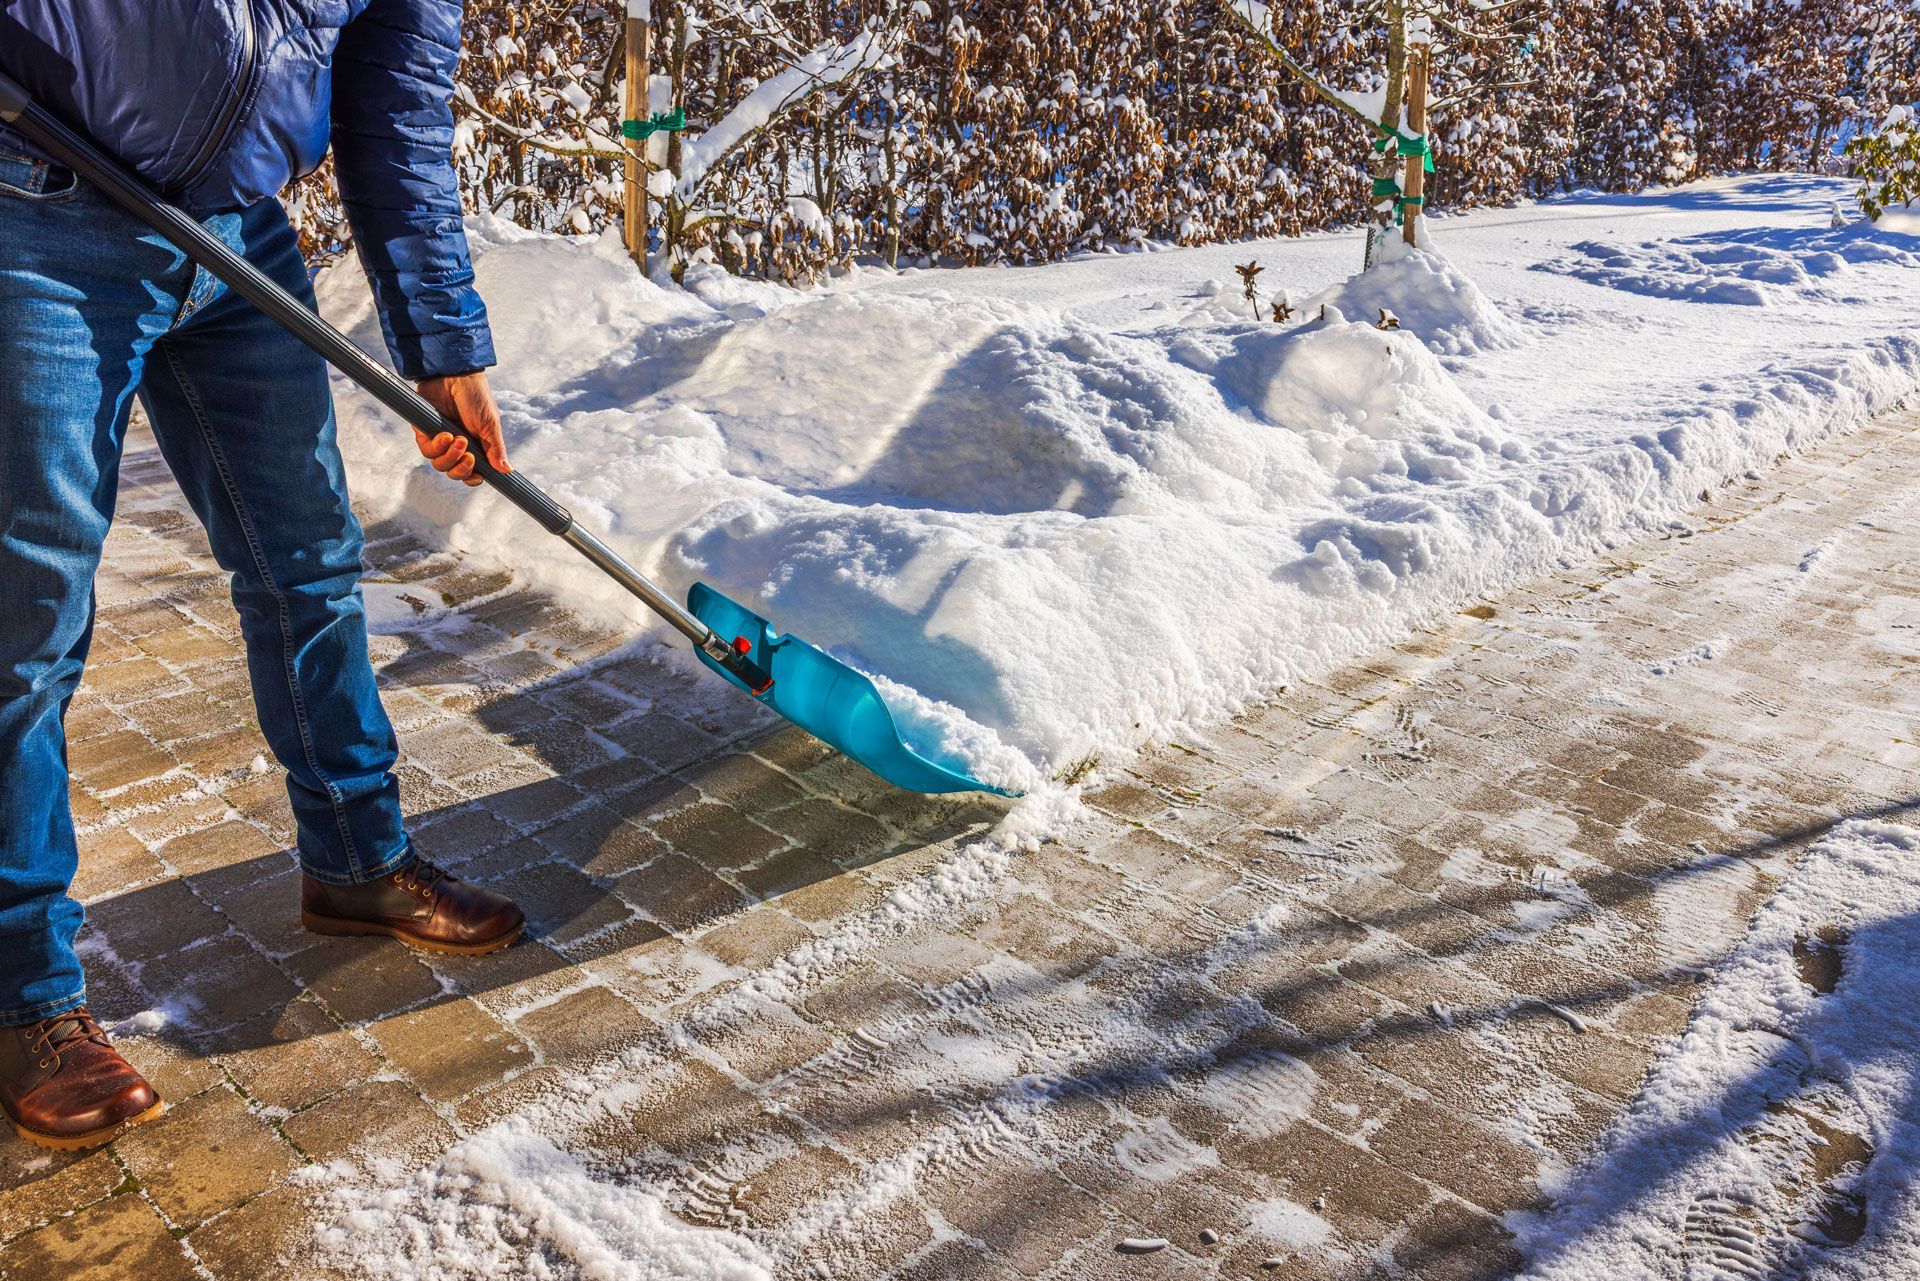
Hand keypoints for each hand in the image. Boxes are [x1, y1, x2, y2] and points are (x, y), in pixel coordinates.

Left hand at [414, 371, 509, 486]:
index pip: (472, 473)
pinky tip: (445, 435)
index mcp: (475, 446)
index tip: (479, 475)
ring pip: (440, 465)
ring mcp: (440, 440)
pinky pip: (427, 450)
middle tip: (469, 456)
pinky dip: (437, 446)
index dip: (473, 478)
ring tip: (458, 439)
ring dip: (450, 456)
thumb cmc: (476, 397)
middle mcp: (457, 446)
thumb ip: (496, 449)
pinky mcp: (424, 431)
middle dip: (461, 469)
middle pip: (454, 473)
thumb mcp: (490, 425)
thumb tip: (507, 470)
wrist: (455, 376)